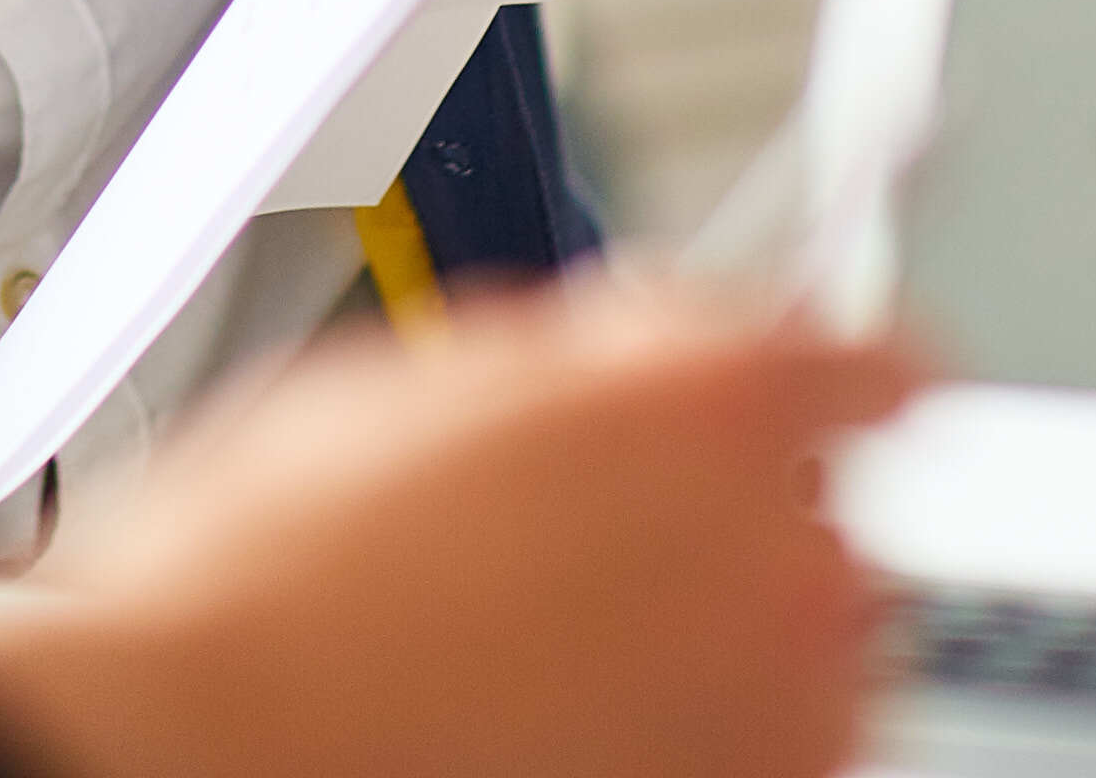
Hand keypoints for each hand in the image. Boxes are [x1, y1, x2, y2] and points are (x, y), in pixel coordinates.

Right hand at [0, 291, 915, 777]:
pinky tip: (584, 717)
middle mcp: (772, 548)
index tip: (836, 383)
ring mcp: (771, 702)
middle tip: (607, 533)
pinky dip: (709, 732)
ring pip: (814, 642)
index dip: (844, 364)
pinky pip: (775, 751)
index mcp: (704, 398)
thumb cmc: (270, 578)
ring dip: (731, 630)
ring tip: (577, 644)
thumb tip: (639, 357)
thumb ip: (588, 361)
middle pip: (832, 508)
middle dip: (740, 509)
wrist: (216, 738)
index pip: (879, 359)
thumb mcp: (426, 376)